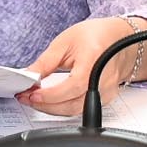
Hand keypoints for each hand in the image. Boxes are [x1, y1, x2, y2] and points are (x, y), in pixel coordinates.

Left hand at [17, 16, 146, 117]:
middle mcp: (104, 80)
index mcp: (94, 60)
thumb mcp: (65, 42)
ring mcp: (107, 92)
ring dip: (52, 108)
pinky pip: (81, 108)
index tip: (32, 94)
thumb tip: (27, 76)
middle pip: (74, 104)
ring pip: (76, 110)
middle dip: (46, 104)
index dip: (51, 94)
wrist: (119, 39)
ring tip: (35, 99)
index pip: (74, 85)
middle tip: (27, 98)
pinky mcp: (105, 99)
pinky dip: (63, 107)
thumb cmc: (95, 36)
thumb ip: (45, 62)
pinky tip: (51, 101)